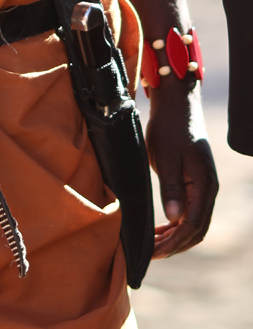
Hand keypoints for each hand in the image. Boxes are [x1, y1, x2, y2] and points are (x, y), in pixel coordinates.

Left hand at [146, 82, 217, 257]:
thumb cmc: (170, 128)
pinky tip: (162, 228)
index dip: (173, 243)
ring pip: (194, 222)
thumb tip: (174, 219)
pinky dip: (177, 224)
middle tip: (150, 253)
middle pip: (196, 230)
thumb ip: (171, 188)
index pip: (192, 226)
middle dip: (174, 245)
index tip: (153, 252)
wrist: (177, 105)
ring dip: (175, 236)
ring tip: (153, 245)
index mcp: (204, 185)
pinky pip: (190, 211)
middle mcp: (208, 190)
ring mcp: (204, 186)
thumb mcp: (166, 158)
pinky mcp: (196, 182)